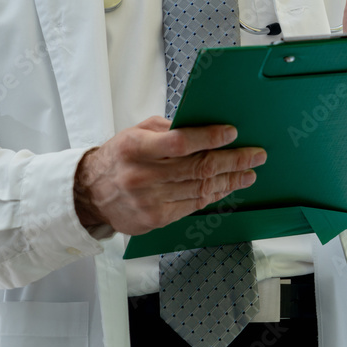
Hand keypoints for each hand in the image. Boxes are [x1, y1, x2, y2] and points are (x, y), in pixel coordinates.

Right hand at [73, 116, 265, 234]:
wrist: (90, 194)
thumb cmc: (119, 157)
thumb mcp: (137, 133)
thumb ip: (168, 129)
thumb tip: (205, 128)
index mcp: (136, 147)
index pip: (180, 142)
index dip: (209, 137)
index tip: (232, 133)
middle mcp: (142, 175)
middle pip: (198, 167)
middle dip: (233, 160)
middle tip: (256, 155)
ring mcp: (150, 200)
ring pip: (201, 188)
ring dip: (231, 179)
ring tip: (249, 172)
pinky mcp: (156, 218)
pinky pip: (194, 205)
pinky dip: (215, 194)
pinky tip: (228, 186)